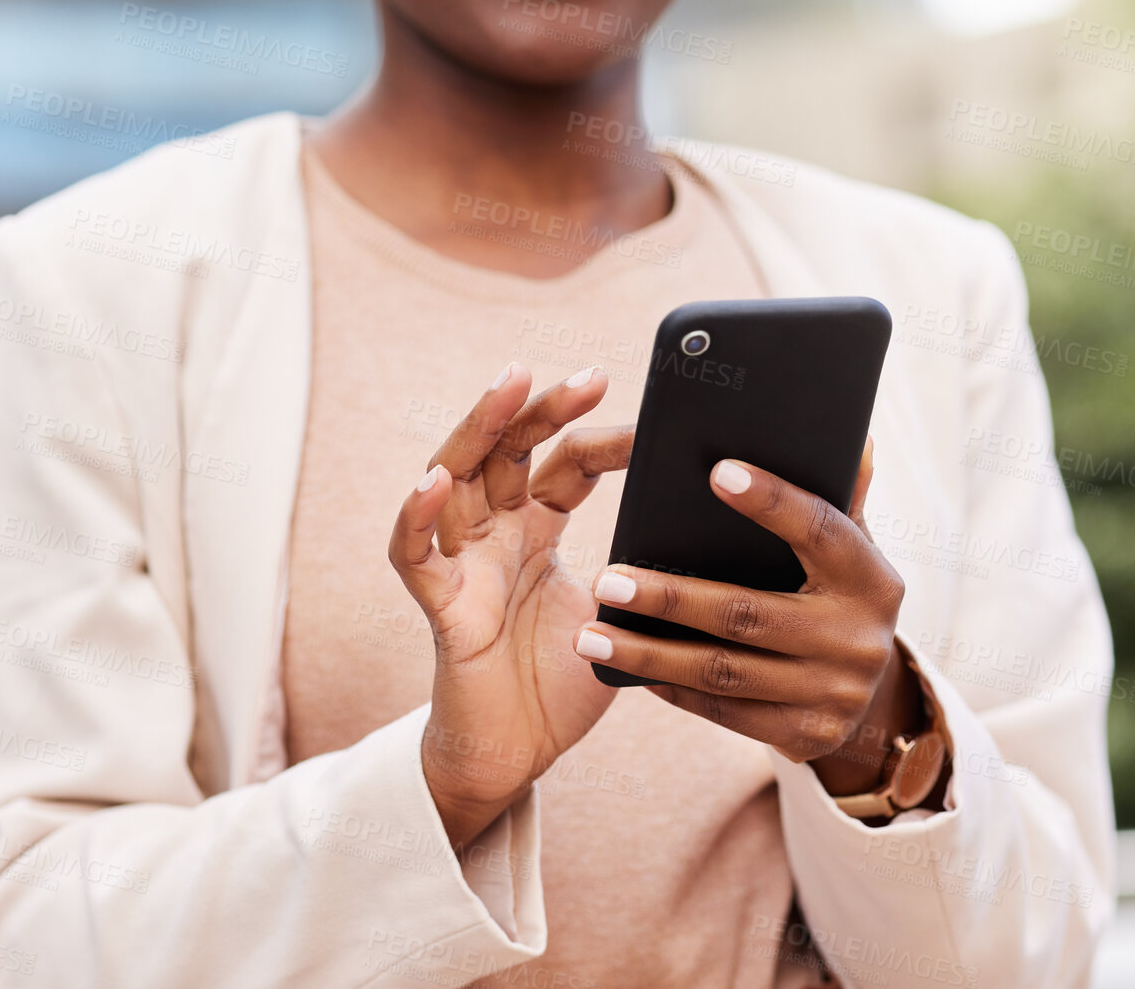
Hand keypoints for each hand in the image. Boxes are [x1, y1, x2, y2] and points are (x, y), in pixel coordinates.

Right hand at [390, 363, 632, 848]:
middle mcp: (495, 535)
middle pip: (506, 451)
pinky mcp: (440, 606)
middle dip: (541, 408)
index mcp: (537, 530)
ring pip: (454, 478)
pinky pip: (413, 554)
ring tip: (509, 386)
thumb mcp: (620, 611)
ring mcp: (462, 564)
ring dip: (479, 429)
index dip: (600, 437)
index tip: (652, 424)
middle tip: (586, 377)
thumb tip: (720, 533)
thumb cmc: (565, 683)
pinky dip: (416, 517)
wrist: (518, 756)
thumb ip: (646, 568)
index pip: (563, 463)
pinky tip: (433, 481)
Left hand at [571, 439, 924, 792]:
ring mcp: (834, 695)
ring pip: (722, 671)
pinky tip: (625, 669)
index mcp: (872, 578)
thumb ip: (840, 497)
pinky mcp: (805, 737)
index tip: (716, 471)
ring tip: (589, 634)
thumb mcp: (851, 549)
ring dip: (648, 653)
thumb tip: (851, 437)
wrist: (871, 700)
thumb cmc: (838, 596)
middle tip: (607, 580)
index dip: (772, 502)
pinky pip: (722, 711)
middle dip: (670, 598)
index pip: (820, 530)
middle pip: (747, 613)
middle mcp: (859, 640)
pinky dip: (670, 687)